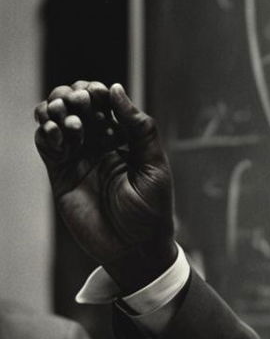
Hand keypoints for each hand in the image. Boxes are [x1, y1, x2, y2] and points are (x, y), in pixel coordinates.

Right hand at [34, 82, 177, 293]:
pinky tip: (58, 135)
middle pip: (76, 104)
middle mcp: (98, 143)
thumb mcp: (154, 166)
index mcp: (123, 137)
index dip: (96, 91)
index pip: (103, 101)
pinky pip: (45, 144)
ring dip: (57, 109)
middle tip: (80, 106)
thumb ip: (139, 127)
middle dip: (74, 96)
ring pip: (56, 119)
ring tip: (69, 121)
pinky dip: (46, 131)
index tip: (97, 94)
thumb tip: (116, 89)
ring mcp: (77, 157)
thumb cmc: (151, 210)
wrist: (133, 249)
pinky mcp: (59, 174)